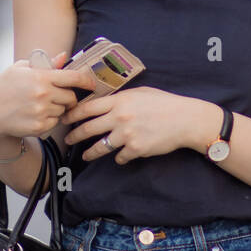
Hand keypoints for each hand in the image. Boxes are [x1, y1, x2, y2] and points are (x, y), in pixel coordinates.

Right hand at [0, 51, 97, 144]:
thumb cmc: (4, 87)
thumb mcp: (20, 69)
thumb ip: (45, 63)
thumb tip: (64, 57)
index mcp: (41, 77)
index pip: (73, 77)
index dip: (86, 80)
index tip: (91, 84)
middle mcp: (43, 94)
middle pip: (71, 97)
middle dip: (67, 97)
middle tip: (56, 96)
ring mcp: (42, 112)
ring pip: (63, 111)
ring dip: (57, 108)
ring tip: (39, 105)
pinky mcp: (40, 127)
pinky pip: (55, 122)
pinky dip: (49, 120)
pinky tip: (35, 115)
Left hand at [60, 87, 209, 164]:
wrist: (185, 119)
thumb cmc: (164, 103)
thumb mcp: (140, 92)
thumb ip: (121, 98)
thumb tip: (105, 102)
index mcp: (119, 101)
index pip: (88, 108)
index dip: (73, 114)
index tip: (65, 118)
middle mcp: (119, 118)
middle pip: (88, 129)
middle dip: (75, 136)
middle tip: (68, 140)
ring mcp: (126, 135)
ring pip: (100, 147)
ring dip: (90, 153)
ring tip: (85, 156)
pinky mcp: (135, 149)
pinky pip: (120, 157)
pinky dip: (119, 158)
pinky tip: (120, 157)